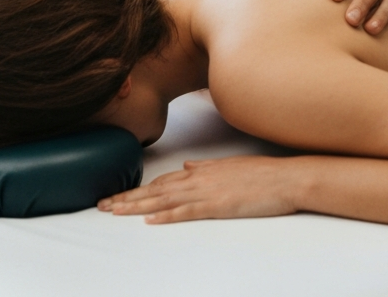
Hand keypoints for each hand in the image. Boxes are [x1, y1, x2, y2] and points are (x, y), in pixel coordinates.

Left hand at [99, 155, 295, 223]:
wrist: (286, 178)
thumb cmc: (262, 174)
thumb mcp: (230, 166)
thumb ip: (205, 167)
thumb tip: (186, 166)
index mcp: (202, 171)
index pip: (162, 182)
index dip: (138, 189)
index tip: (117, 195)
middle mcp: (200, 179)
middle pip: (156, 190)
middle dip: (127, 198)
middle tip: (102, 205)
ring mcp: (208, 192)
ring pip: (164, 200)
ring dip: (137, 207)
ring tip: (114, 212)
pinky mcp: (218, 206)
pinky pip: (187, 212)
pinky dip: (167, 216)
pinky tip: (150, 221)